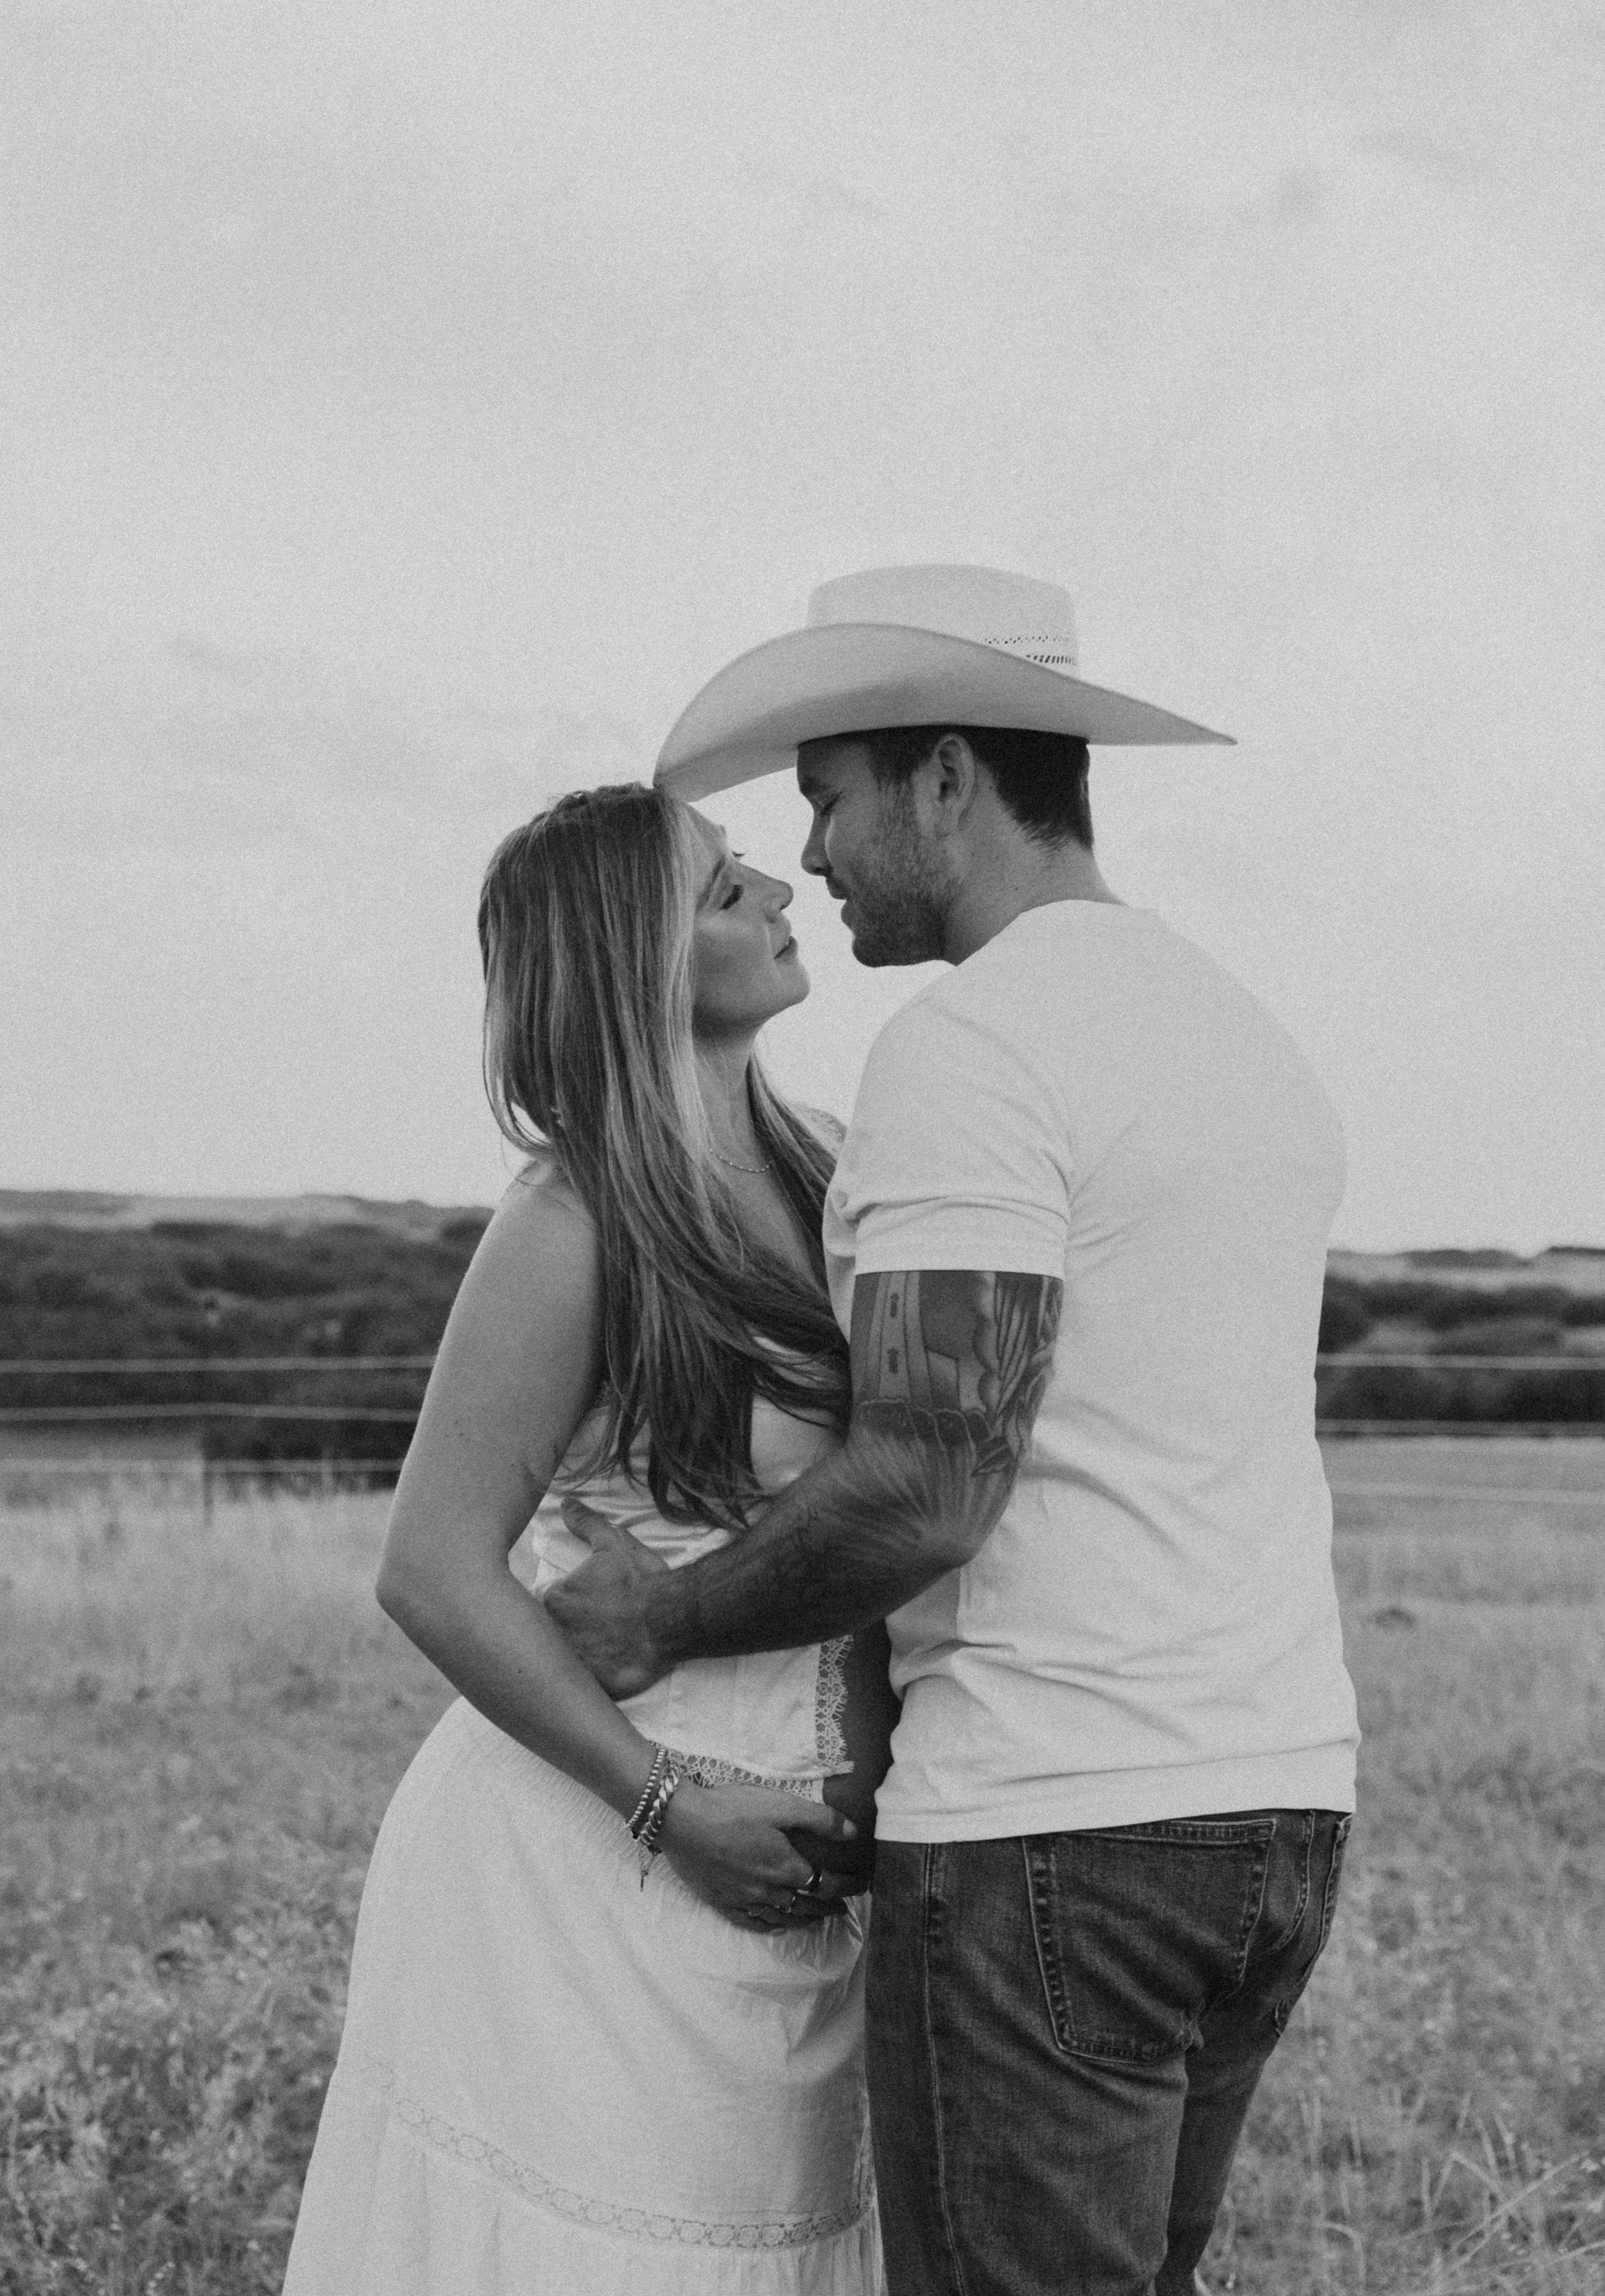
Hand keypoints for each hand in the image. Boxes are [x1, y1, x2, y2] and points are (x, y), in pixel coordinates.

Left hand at [544, 1499, 671, 1696]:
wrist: (671, 1619)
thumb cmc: (640, 1580)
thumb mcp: (613, 1545)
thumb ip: (586, 1524)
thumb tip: (565, 1503)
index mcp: (552, 1600)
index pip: (538, 1604)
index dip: (555, 1603)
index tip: (577, 1604)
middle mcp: (552, 1635)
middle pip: (542, 1635)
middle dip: (556, 1632)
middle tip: (587, 1628)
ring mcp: (570, 1666)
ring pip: (559, 1662)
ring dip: (571, 1657)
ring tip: (596, 1651)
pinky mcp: (590, 1688)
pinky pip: (581, 1687)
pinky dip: (589, 1681)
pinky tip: (604, 1673)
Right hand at [657, 1782, 859, 1931]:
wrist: (681, 1821)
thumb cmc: (732, 1809)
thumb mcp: (781, 1805)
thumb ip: (819, 1820)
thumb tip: (852, 1832)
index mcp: (787, 1868)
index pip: (827, 1884)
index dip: (848, 1886)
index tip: (863, 1886)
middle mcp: (769, 1891)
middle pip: (807, 1906)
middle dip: (829, 1907)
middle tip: (843, 1907)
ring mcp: (744, 1900)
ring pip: (782, 1917)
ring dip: (804, 1920)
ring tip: (817, 1919)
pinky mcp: (722, 1901)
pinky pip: (752, 1922)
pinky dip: (770, 1926)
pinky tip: (776, 1925)